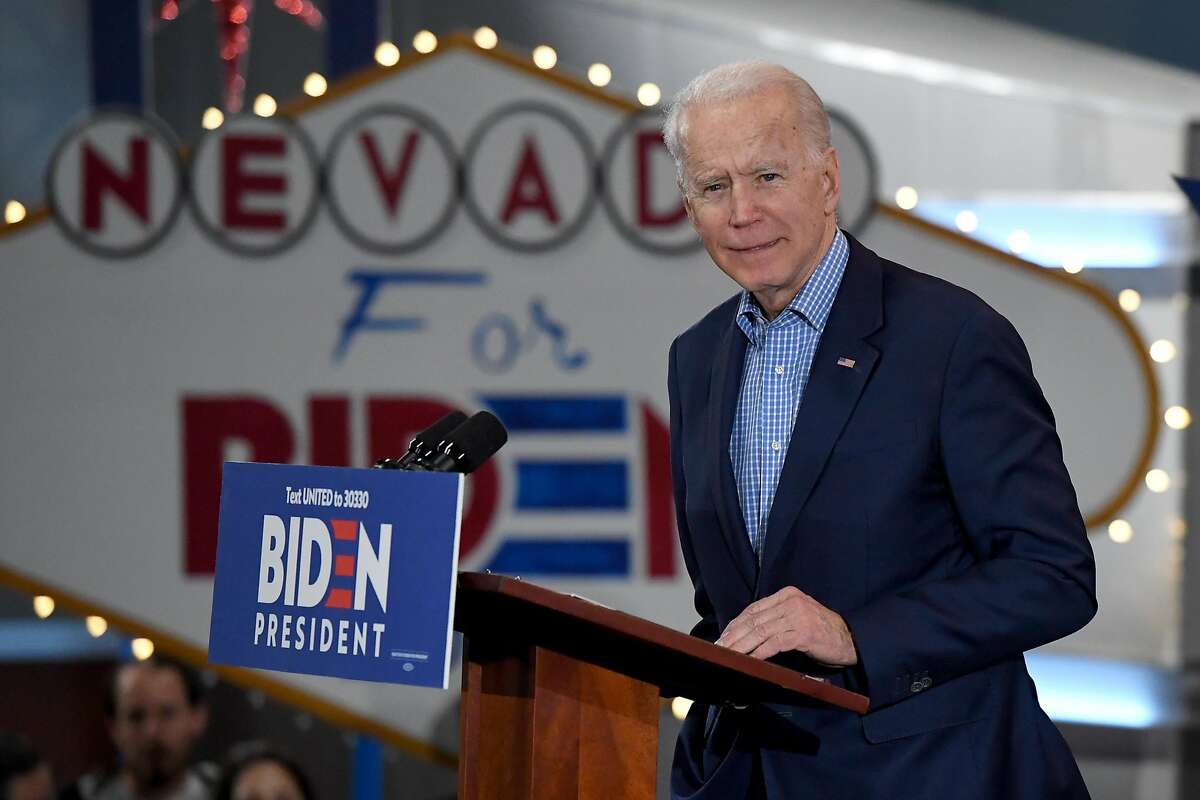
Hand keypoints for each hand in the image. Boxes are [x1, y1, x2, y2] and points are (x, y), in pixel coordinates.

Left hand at [715, 586, 857, 665]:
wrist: (851, 640)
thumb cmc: (822, 632)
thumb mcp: (798, 617)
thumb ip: (777, 618)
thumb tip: (747, 633)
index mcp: (787, 595)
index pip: (753, 609)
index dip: (735, 624)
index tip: (723, 637)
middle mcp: (791, 602)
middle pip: (754, 620)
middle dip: (734, 636)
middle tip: (719, 649)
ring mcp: (797, 616)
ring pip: (761, 631)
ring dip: (741, 645)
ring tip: (728, 655)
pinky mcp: (803, 633)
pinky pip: (775, 643)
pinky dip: (760, 652)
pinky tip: (750, 660)